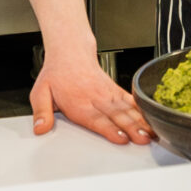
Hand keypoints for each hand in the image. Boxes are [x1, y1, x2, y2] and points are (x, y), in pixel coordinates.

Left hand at [31, 47, 150, 144]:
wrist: (70, 52)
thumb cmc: (56, 75)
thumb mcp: (40, 93)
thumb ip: (42, 113)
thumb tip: (41, 129)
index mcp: (78, 102)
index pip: (96, 119)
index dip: (110, 129)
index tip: (121, 138)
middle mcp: (95, 98)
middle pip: (116, 115)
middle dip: (131, 128)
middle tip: (142, 139)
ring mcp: (107, 93)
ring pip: (126, 108)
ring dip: (140, 121)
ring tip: (150, 132)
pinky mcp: (114, 89)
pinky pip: (129, 99)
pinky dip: (140, 108)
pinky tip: (150, 117)